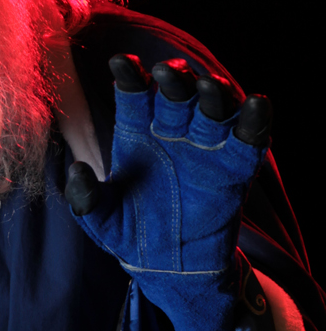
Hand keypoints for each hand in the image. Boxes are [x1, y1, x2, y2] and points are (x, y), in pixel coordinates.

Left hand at [64, 55, 270, 330]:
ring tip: (209, 86)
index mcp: (136, 133)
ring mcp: (205, 148)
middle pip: (176, 97)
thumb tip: (73, 171)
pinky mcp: (235, 168)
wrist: (171, 268)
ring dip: (213, 95)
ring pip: (212, 111)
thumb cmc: (129, 234)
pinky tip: (256, 104)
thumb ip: (85, 199)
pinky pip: (248, 139)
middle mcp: (172, 132)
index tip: (121, 62)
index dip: (129, 77)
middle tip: (169, 71)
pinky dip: (255, 121)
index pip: (133, 96)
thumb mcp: (101, 221)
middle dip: (174, 82)